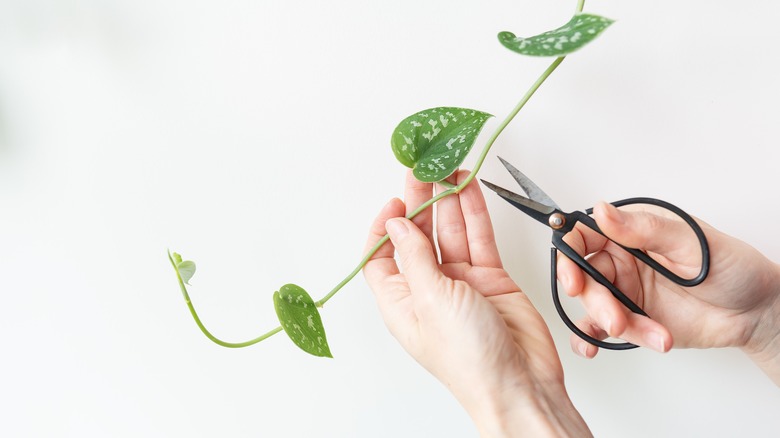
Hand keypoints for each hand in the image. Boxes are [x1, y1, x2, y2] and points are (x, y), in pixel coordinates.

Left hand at [363, 170, 590, 436]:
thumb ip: (414, 257)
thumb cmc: (470, 359)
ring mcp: (460, 283)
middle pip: (417, 237)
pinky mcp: (491, 279)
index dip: (384, 227)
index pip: (381, 257)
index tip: (395, 202)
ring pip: (450, 232)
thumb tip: (396, 224)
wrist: (520, 383)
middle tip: (423, 169)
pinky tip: (469, 188)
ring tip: (448, 168)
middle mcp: (428, 289)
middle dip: (419, 202)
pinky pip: (479, 238)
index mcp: (400, 302)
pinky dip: (475, 213)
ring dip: (448, 200)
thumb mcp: (431, 300)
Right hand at [558, 201, 779, 383]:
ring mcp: (625, 292)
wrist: (756, 311)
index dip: (569, 255)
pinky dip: (590, 339)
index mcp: (631, 233)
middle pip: (585, 278)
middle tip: (617, 319)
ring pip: (595, 308)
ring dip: (616, 326)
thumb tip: (602, 211)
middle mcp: (622, 261)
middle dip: (597, 303)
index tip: (574, 278)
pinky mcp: (632, 320)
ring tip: (654, 335)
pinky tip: (592, 347)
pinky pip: (599, 329)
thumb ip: (644, 229)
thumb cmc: (731, 268)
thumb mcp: (691, 242)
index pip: (583, 236)